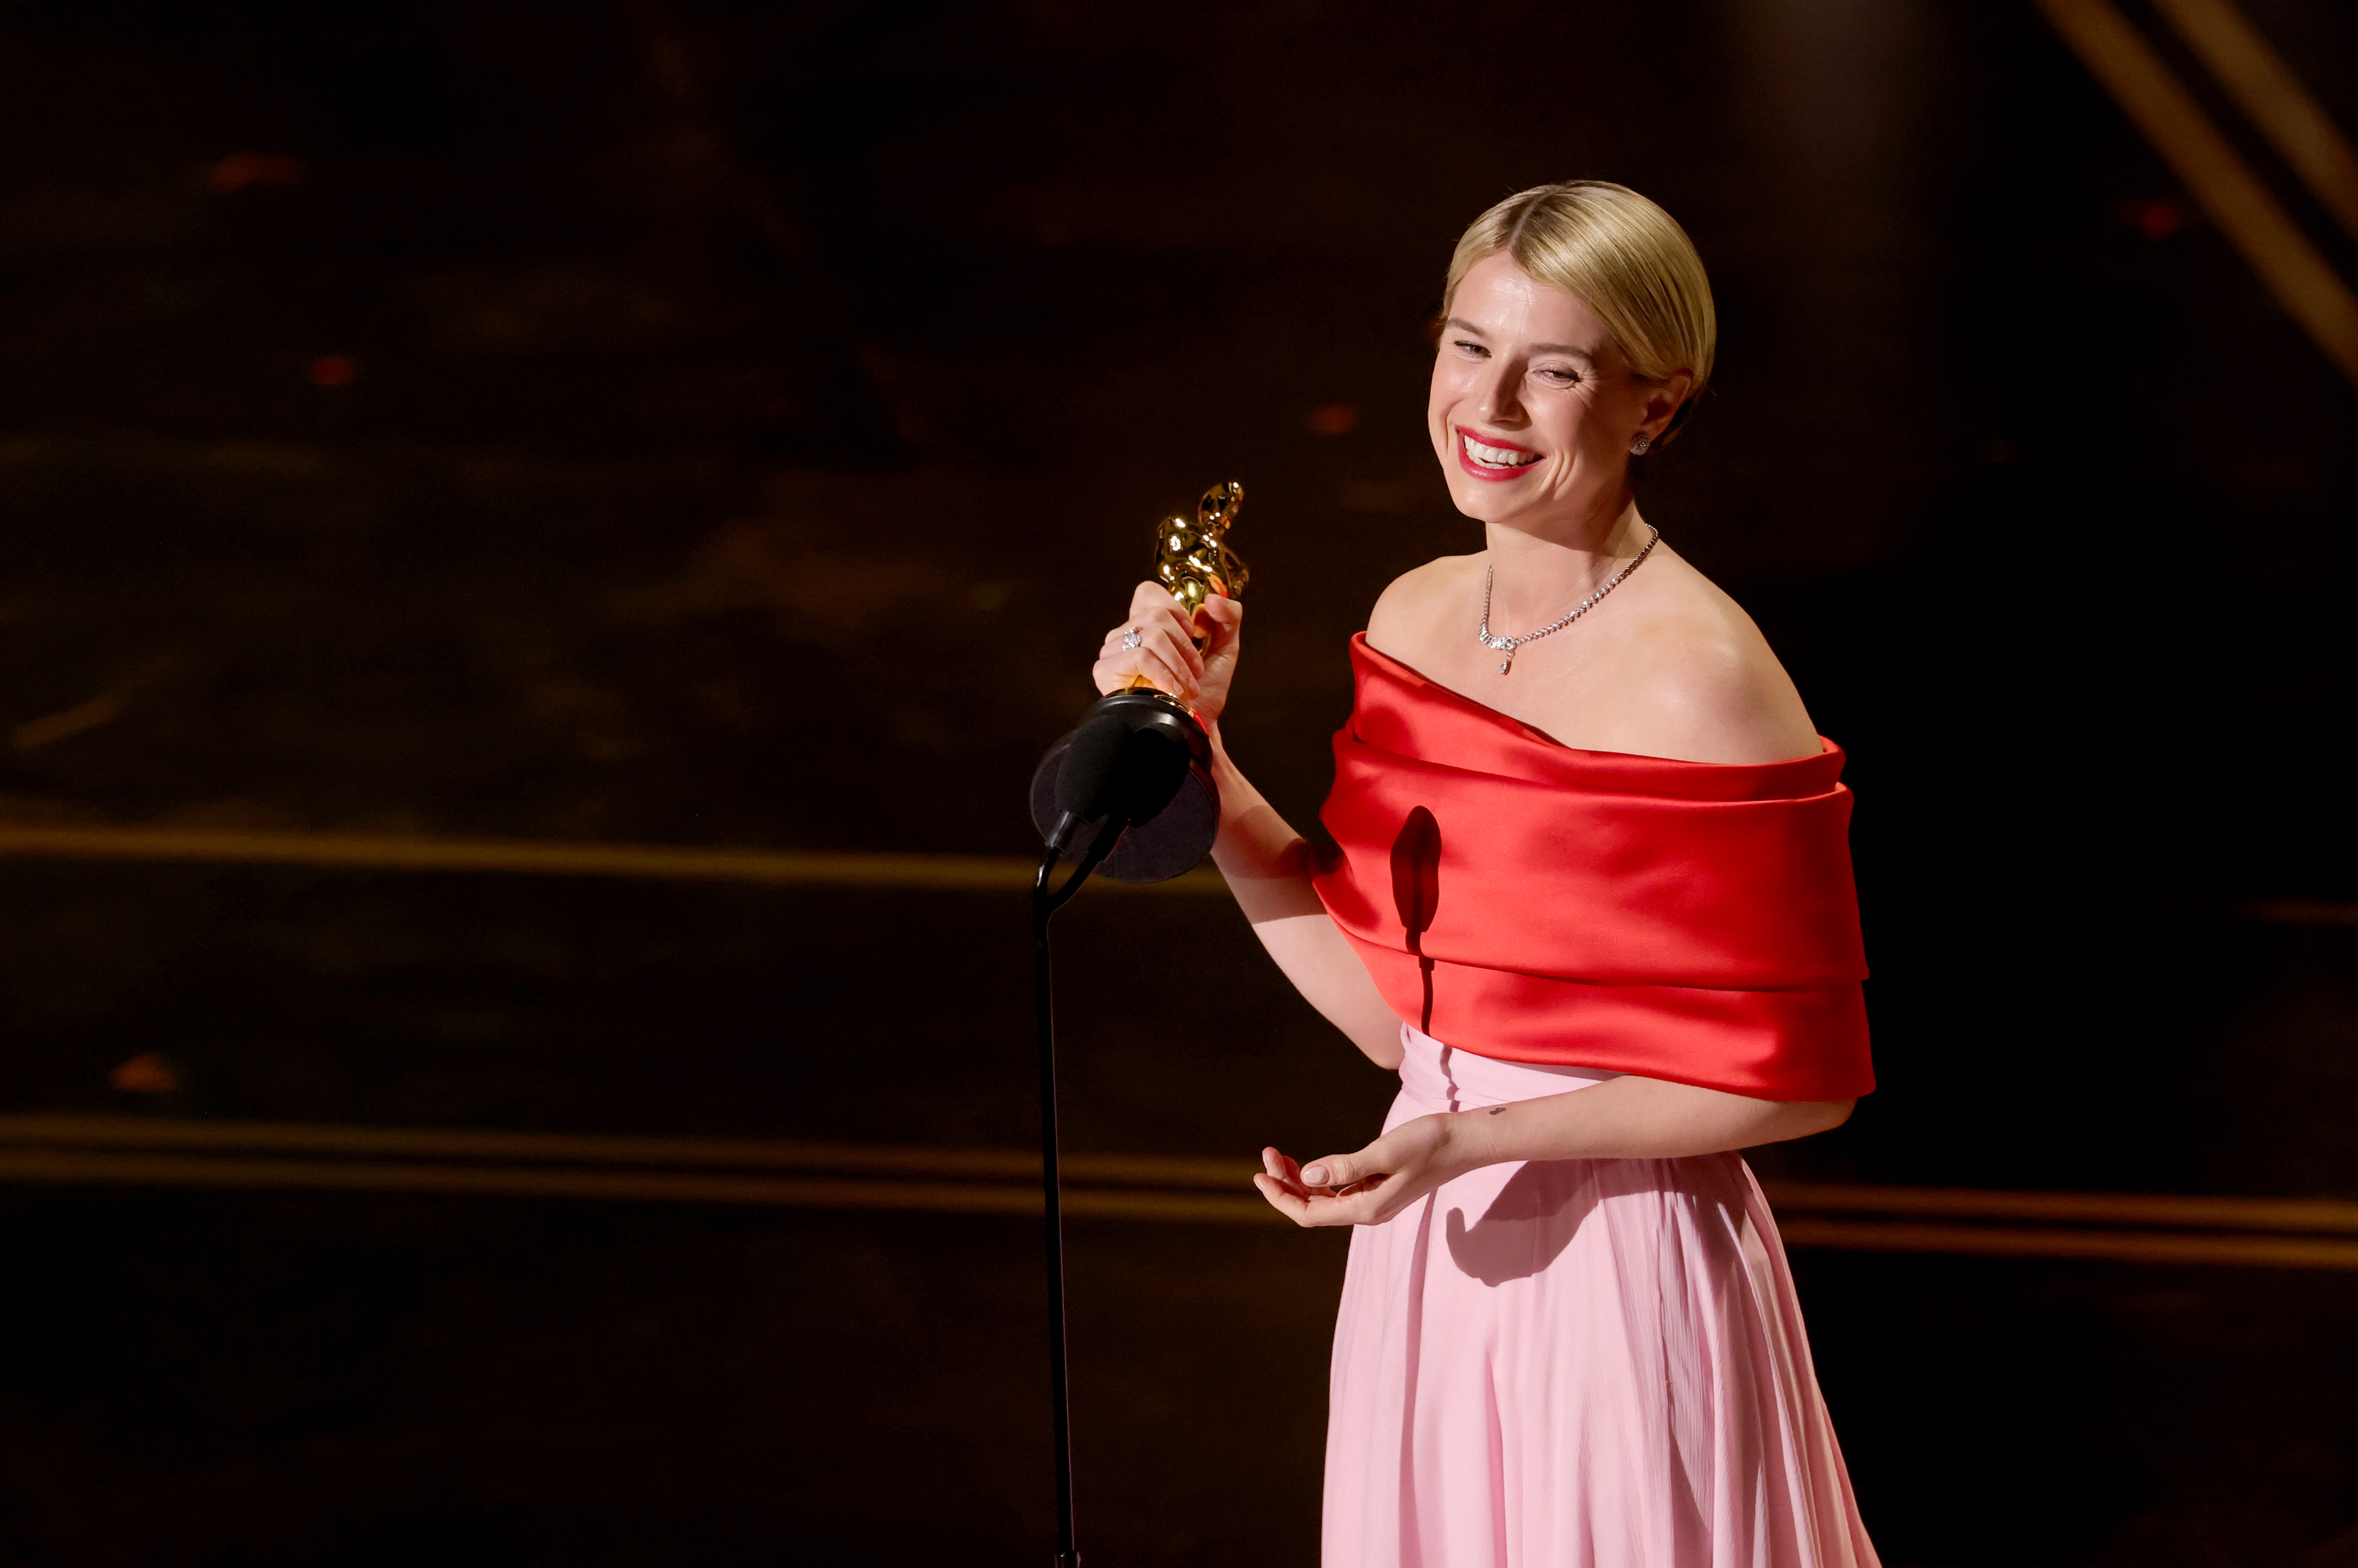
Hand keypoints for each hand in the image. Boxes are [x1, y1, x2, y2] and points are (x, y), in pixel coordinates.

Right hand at [1091, 582, 1242, 724]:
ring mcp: (1112, 651)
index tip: (1193, 636)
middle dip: (1185, 645)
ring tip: (1188, 686)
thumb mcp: (1225, 648)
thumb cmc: (1205, 692)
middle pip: (1157, 614)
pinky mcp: (1105, 670)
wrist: (1193, 728)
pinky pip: (1140, 656)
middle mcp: (1125, 633)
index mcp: (1146, 624)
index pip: (1148, 592)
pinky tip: (1174, 691)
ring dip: (1179, 664)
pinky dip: (1165, 673)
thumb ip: (1229, 616)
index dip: (1177, 611)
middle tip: (1196, 670)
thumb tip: (1211, 598)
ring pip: (1152, 635)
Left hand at [1251, 1113, 1469, 1227]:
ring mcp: (1372, 1201)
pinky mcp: (1377, 1188)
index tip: (1259, 1175)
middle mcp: (1366, 1211)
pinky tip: (1308, 1164)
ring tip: (1279, 1156)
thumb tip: (1309, 1174)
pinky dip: (1318, 1178)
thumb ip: (1347, 1166)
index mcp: (1367, 1208)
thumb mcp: (1385, 1152)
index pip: (1309, 1214)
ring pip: (1323, 1199)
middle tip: (1268, 1154)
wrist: (1462, 1142)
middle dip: (1285, 1184)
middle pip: (1312, 1207)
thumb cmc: (1428, 1143)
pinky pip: (1337, 1190)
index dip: (1280, 1197)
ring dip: (1298, 1180)